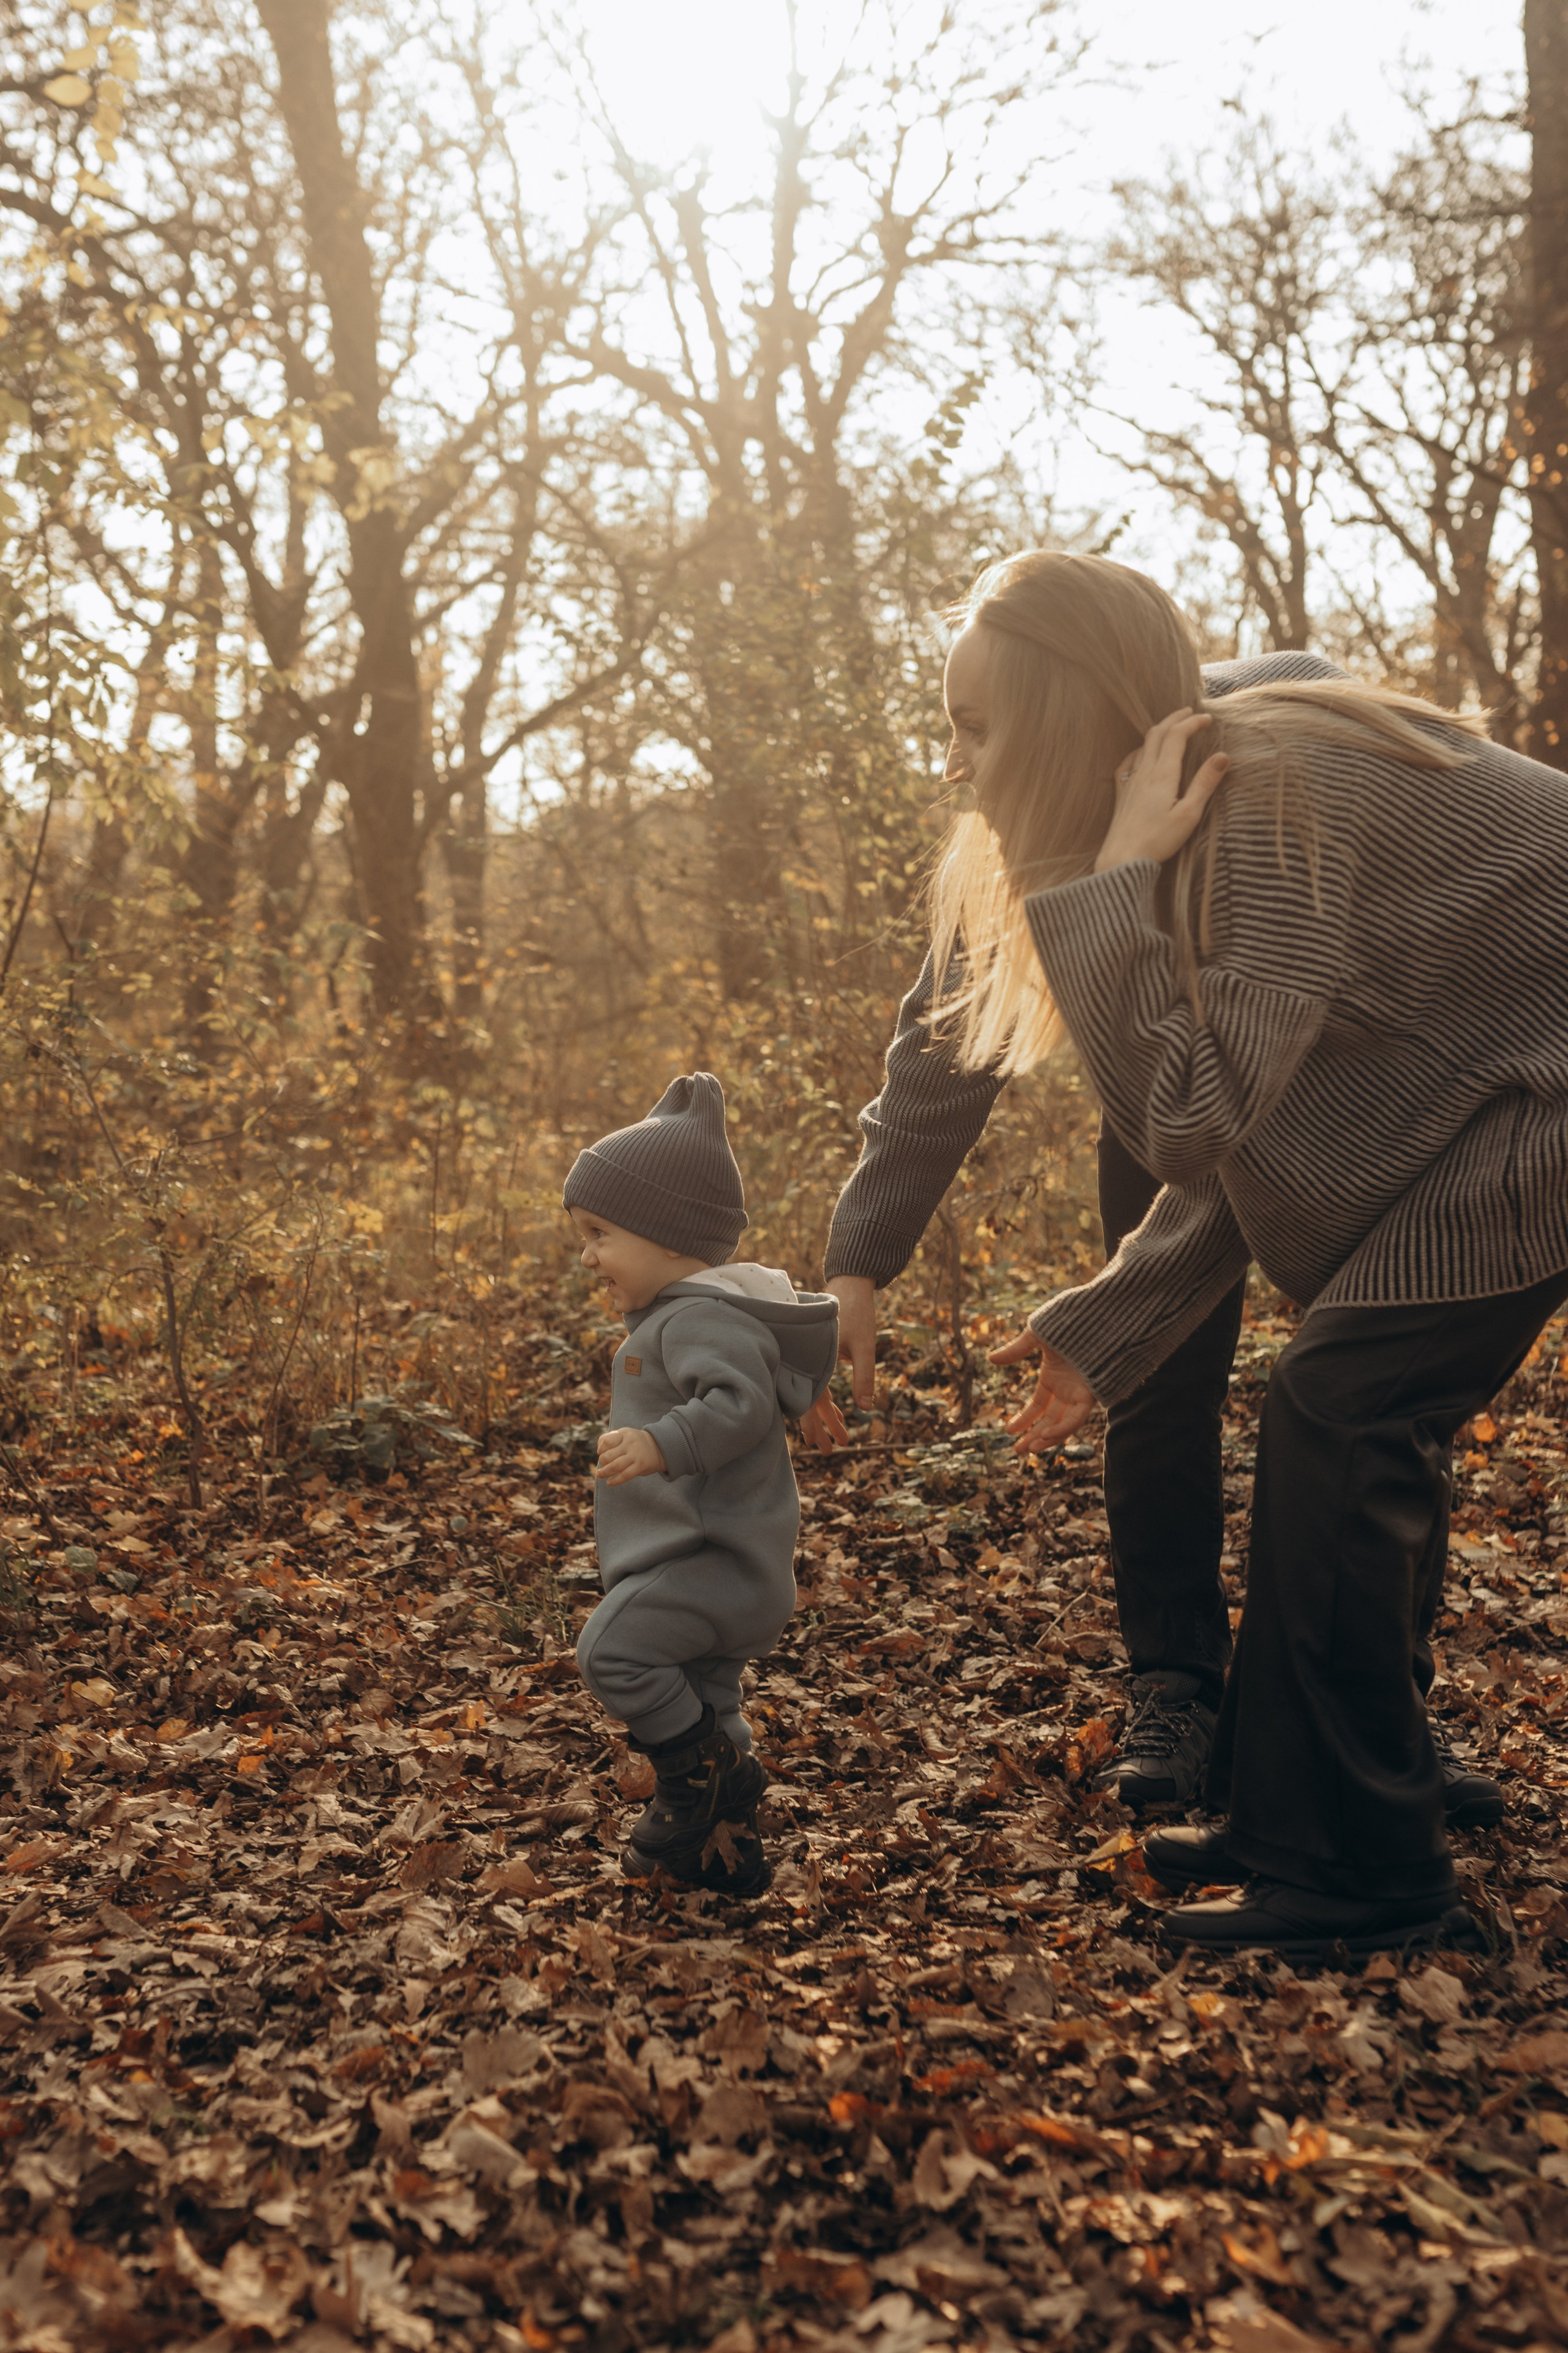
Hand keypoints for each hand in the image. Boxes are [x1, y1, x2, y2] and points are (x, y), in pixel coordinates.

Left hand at [595, 1427, 666, 1484]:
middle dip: (602, 1462)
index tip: (601, 1452)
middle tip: (602, 1465)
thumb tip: (599, 1451)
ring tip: (599, 1475)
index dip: (601, 1449)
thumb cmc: (634, 1442)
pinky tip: (609, 1482)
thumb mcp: (623, 1435)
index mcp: (624, 1434)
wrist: (658, 1447)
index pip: (606, 1441)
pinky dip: (615, 1480)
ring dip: (604, 1472)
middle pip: (609, 1455)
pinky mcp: (641, 1466)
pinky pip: (625, 1475)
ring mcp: (636, 1455)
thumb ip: (609, 1439)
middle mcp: (630, 1443)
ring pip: (615, 1466)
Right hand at [796, 1274, 874, 1451]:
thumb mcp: (865, 1345)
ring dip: (825, 1417)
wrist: (849, 1283)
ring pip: (813, 1394)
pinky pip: (816, 1383)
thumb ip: (864, 1375)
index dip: (818, 1426)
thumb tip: (867, 1407)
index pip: (812, 1402)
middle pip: (809, 1403)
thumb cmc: (857, 1312)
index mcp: (814, 1361)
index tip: (828, 1447)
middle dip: (820, 1429)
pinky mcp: (816, 1355)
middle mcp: (807, 1362)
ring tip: (838, 1439)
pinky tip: (837, 1412)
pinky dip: (825, 1400)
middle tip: (830, 1452)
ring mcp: (810, 1359)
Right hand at [988, 1328, 1096, 1451]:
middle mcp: (1067, 1390)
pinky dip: (1063, 1428)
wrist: (1095, 1316)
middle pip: (1050, 1420)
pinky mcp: (1091, 1393)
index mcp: (1054, 1378)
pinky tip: (1046, 1435)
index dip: (1024, 1419)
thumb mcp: (1036, 1336)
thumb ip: (1016, 1350)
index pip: (1038, 1406)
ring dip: (1047, 1438)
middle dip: (1034, 1436)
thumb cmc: (1067, 1322)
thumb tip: (990, 1359)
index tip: (1009, 1430)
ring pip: (1063, 1424)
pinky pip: (1077, 1418)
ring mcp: (1079, 1393)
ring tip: (1029, 1449)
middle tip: (1018, 1451)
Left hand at [1095, 708, 1228, 872]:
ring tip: (1172, 728)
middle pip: (1158, 734)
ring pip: (1143, 745)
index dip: (1193, 723)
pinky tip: (1142, 754)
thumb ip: (1205, 783)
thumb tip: (1223, 756)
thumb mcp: (1189, 814)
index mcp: (1163, 774)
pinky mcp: (1122, 795)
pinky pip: (1129, 762)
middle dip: (1175, 719)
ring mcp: (1130, 782)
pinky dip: (1140, 749)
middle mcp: (1144, 773)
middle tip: (1190, 712)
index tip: (1208, 719)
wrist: (1121, 859)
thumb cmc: (1157, 841)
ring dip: (1159, 731)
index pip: (1177, 736)